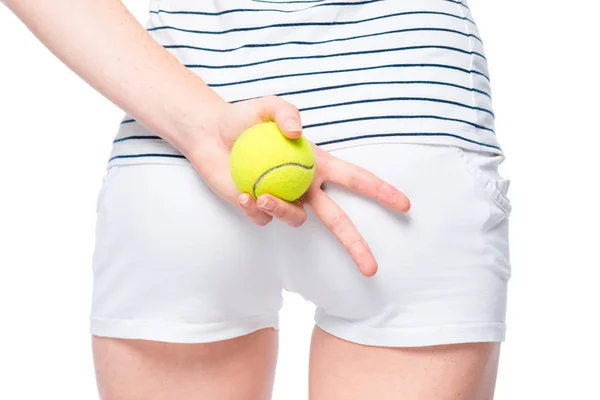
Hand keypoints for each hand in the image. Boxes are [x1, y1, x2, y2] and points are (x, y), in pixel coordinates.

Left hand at [185, 96, 410, 276]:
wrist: (209, 136)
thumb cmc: (242, 120)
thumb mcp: (266, 106)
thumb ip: (285, 112)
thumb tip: (297, 132)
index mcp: (315, 165)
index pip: (354, 179)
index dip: (380, 192)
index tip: (405, 205)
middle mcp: (304, 187)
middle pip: (338, 221)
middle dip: (356, 244)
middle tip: (372, 269)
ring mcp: (283, 200)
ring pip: (296, 220)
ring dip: (283, 212)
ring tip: (262, 194)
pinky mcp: (260, 210)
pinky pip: (265, 218)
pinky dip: (254, 207)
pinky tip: (242, 191)